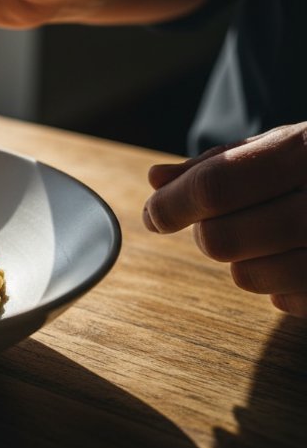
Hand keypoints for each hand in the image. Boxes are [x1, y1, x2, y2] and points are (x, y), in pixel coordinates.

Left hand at [143, 123, 306, 316]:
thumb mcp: (290, 143)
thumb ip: (221, 163)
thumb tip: (155, 179)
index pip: (216, 186)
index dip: (172, 204)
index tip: (156, 215)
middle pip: (222, 240)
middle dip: (209, 234)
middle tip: (224, 222)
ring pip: (248, 278)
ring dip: (244, 262)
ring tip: (272, 237)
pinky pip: (289, 303)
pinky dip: (282, 286)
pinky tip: (302, 257)